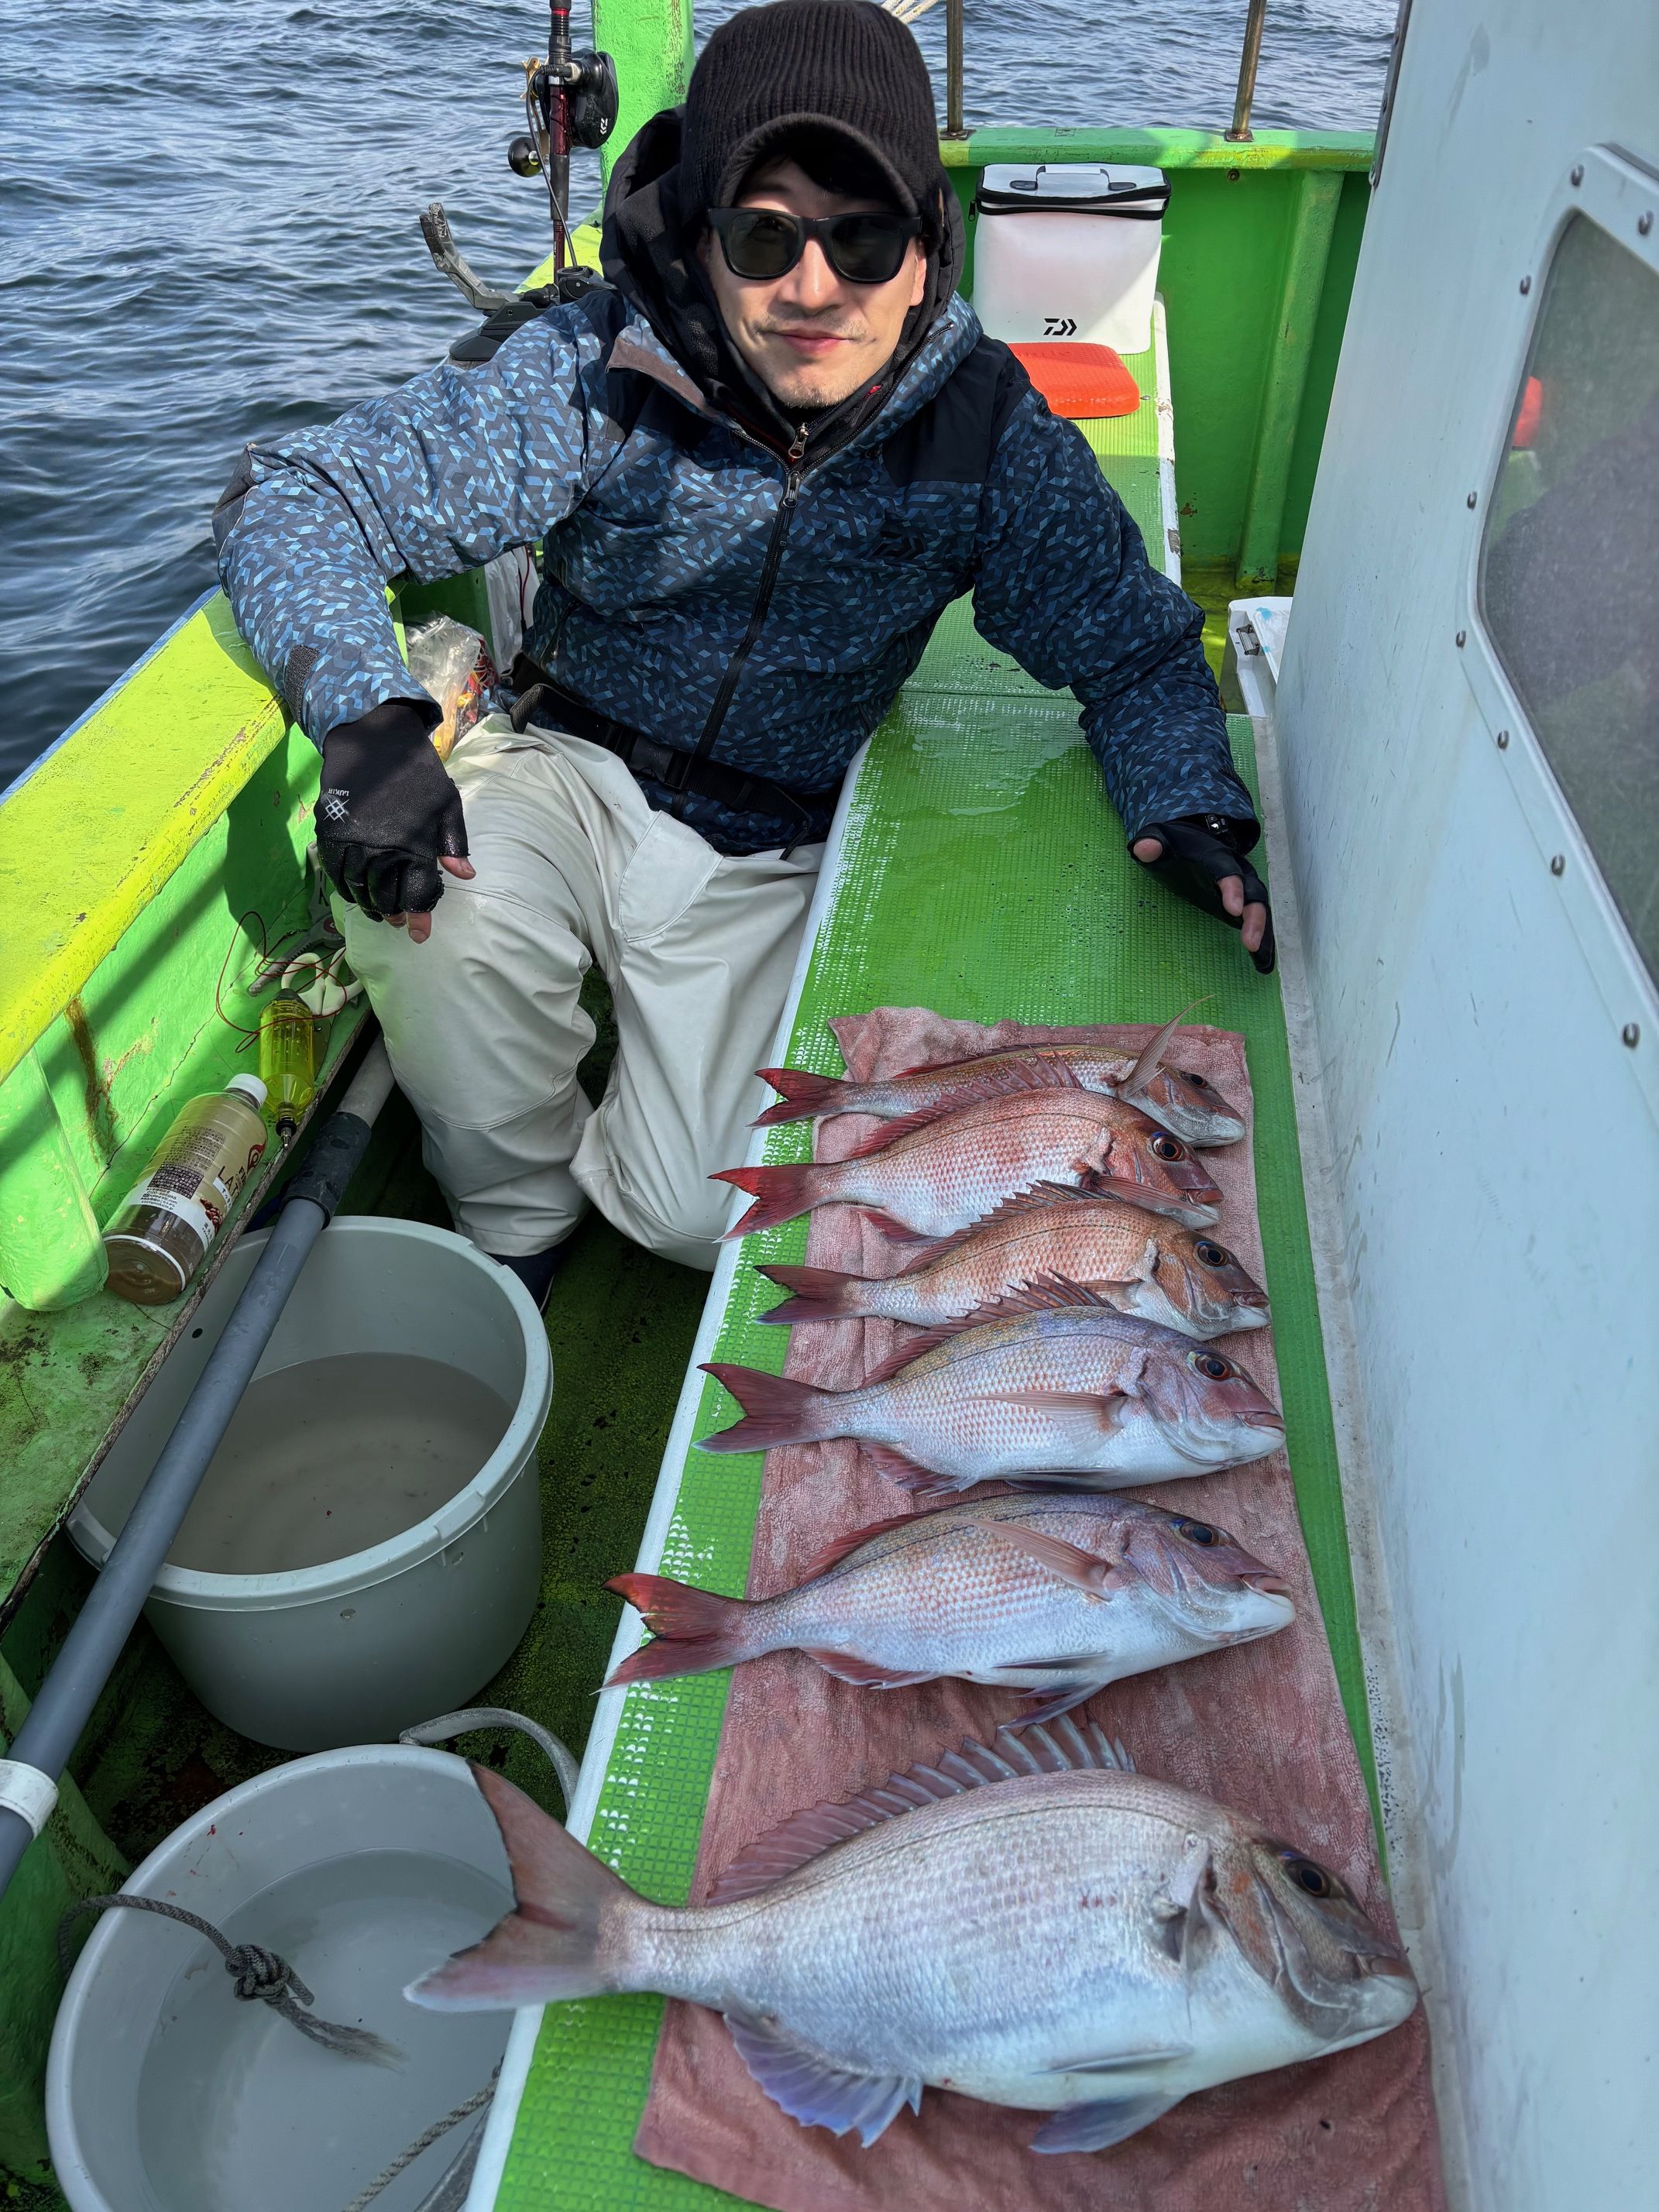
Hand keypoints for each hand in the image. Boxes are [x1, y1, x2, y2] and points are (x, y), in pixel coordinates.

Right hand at [317, 701, 473, 943]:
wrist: (373, 739)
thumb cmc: (417, 772)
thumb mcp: (447, 803)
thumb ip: (454, 843)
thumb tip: (465, 876)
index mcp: (414, 845)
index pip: (416, 893)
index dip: (419, 915)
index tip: (420, 934)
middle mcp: (381, 849)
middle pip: (385, 896)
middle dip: (394, 914)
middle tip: (399, 922)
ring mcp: (353, 843)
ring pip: (359, 889)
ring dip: (369, 906)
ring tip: (378, 914)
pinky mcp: (331, 834)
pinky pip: (336, 873)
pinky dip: (346, 889)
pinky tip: (355, 894)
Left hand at [1130, 814, 1274, 974]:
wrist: (1192, 837)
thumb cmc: (1173, 844)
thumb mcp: (1159, 839)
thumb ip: (1152, 844)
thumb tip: (1144, 848)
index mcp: (1215, 856)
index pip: (1226, 870)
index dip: (1232, 888)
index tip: (1233, 909)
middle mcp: (1237, 869)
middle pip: (1253, 891)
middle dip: (1254, 916)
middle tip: (1250, 943)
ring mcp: (1244, 885)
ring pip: (1259, 906)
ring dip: (1262, 931)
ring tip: (1259, 957)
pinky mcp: (1244, 899)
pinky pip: (1257, 918)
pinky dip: (1263, 938)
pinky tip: (1263, 962)